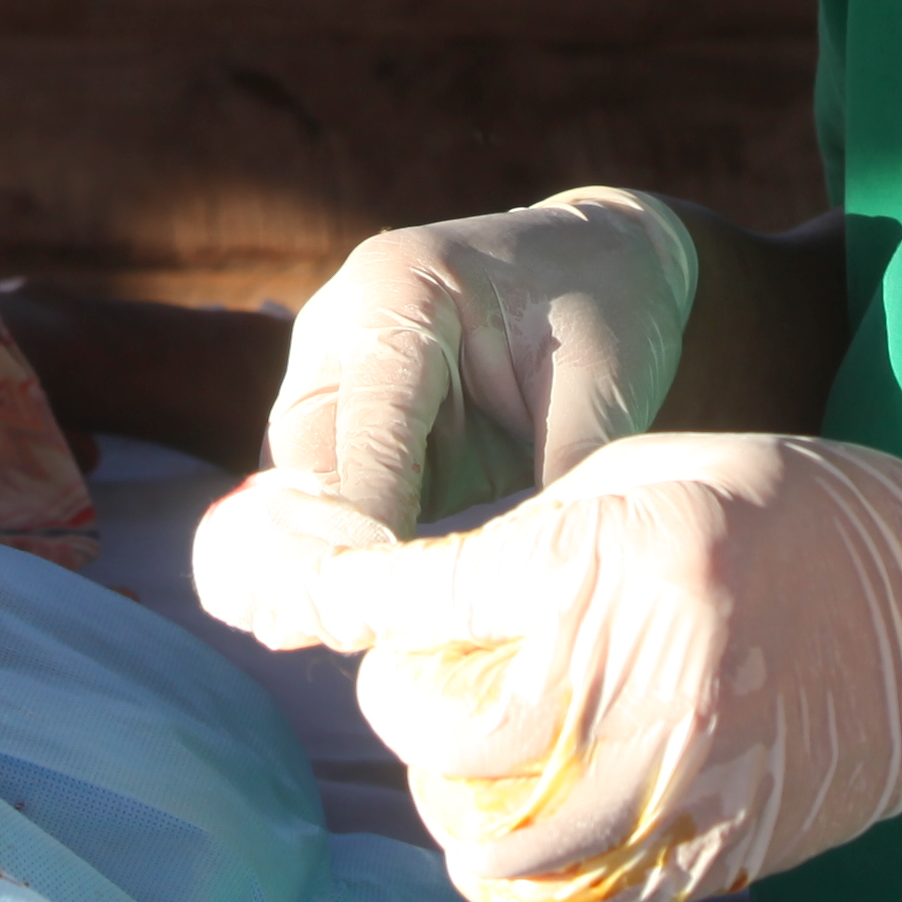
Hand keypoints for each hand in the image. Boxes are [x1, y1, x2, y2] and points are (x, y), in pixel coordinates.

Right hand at [186, 188, 699, 646]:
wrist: (601, 262)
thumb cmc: (606, 310)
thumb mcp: (599, 386)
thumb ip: (558, 478)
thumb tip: (529, 588)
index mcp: (398, 289)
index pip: (366, 425)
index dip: (364, 521)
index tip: (374, 601)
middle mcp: (340, 328)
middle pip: (303, 459)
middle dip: (319, 552)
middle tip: (335, 637)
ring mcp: (330, 372)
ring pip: (295, 485)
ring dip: (314, 557)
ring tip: (321, 639)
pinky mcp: (342, 420)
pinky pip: (322, 496)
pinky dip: (334, 551)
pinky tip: (344, 616)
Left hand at [260, 432, 901, 901]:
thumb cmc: (803, 517)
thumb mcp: (658, 472)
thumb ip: (534, 535)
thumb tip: (424, 595)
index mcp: (612, 564)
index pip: (426, 600)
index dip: (355, 600)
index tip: (330, 601)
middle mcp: (632, 682)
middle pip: (435, 730)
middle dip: (402, 701)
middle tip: (421, 675)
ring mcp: (674, 784)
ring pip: (485, 837)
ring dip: (451, 798)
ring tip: (470, 757)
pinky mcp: (710, 853)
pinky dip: (516, 877)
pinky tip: (518, 828)